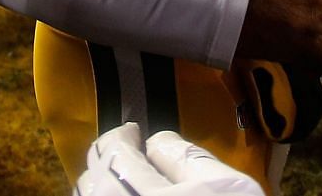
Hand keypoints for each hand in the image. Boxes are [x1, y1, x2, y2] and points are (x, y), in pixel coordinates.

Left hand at [76, 122, 264, 195]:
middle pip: (95, 179)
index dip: (122, 137)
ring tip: (127, 181)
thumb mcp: (226, 186)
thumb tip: (156, 141)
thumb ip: (186, 158)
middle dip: (109, 160)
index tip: (132, 134)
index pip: (114, 153)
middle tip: (127, 153)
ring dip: (103, 186)